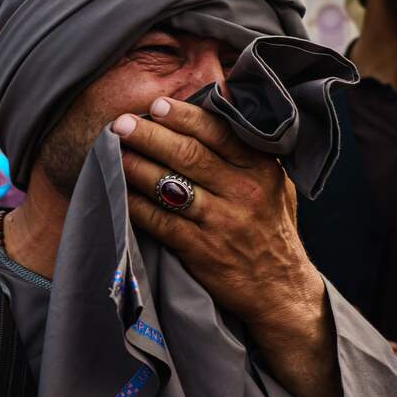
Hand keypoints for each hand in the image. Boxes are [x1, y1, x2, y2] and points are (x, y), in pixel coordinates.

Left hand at [113, 96, 340, 396]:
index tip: (157, 105)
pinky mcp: (202, 251)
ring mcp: (222, 223)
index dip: (184, 116)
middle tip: (122, 123)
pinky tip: (121, 192)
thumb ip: (250, 153)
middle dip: (151, 135)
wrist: (281, 291)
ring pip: (171, 186)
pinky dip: (137, 205)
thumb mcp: (276, 185)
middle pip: (189, 155)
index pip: (219, 133)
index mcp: (261, 169)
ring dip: (137, 166)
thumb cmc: (272, 230)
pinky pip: (161, 221)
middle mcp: (243, 192)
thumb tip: (214, 113)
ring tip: (114, 151)